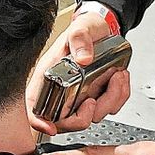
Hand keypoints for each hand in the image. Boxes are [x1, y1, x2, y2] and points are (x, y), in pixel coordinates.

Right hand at [27, 11, 130, 134]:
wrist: (103, 27)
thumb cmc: (85, 28)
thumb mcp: (80, 27)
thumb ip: (79, 38)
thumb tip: (83, 58)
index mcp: (48, 75)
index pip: (34, 106)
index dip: (38, 121)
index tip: (50, 126)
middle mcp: (62, 90)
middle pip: (66, 121)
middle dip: (84, 116)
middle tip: (94, 99)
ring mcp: (80, 95)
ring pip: (92, 116)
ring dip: (109, 101)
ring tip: (115, 78)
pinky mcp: (97, 95)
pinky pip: (109, 108)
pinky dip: (118, 97)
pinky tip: (119, 78)